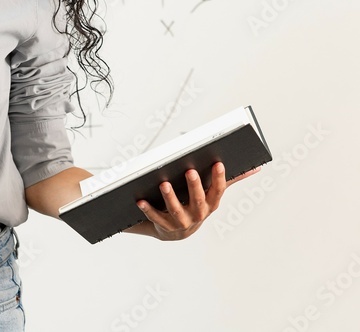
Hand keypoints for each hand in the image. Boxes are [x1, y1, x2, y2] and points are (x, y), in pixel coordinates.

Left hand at [135, 163, 259, 240]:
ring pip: (176, 209)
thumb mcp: (213, 193)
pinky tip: (140, 200)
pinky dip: (148, 209)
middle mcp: (199, 214)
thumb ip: (231, 180)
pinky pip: (155, 218)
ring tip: (164, 183)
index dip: (218, 178)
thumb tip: (255, 167)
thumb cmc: (196, 204)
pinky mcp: (165, 227)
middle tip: (190, 170)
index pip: (218, 190)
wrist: (176, 232)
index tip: (218, 163)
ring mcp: (182, 222)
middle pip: (198, 200)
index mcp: (211, 204)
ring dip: (170, 197)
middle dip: (194, 186)